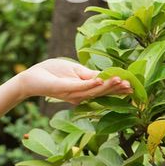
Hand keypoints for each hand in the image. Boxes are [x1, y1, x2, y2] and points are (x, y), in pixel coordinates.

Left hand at [15, 58, 132, 104]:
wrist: (32, 77)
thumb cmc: (52, 72)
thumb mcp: (75, 70)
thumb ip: (89, 75)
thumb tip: (106, 75)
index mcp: (83, 90)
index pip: (103, 89)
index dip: (117, 88)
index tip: (132, 86)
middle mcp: (79, 95)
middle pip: (101, 93)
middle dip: (117, 89)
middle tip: (132, 87)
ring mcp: (71, 93)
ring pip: (93, 91)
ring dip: (107, 86)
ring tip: (121, 81)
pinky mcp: (63, 89)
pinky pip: (79, 87)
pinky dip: (90, 84)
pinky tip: (100, 80)